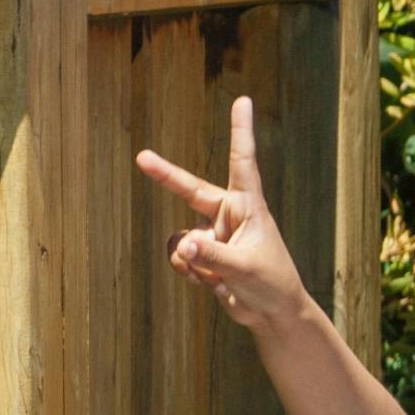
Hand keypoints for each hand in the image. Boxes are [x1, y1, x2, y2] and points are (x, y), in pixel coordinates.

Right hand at [136, 96, 311, 330]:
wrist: (273, 314)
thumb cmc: (272, 284)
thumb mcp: (244, 268)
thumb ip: (212, 255)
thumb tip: (181, 244)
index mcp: (249, 207)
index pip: (243, 162)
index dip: (241, 131)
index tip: (243, 100)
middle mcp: (228, 215)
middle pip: (190, 190)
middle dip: (166, 176)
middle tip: (142, 157)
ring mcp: (213, 235)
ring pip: (182, 240)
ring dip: (193, 260)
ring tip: (218, 275)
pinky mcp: (203, 255)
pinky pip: (181, 258)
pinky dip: (191, 272)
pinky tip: (212, 282)